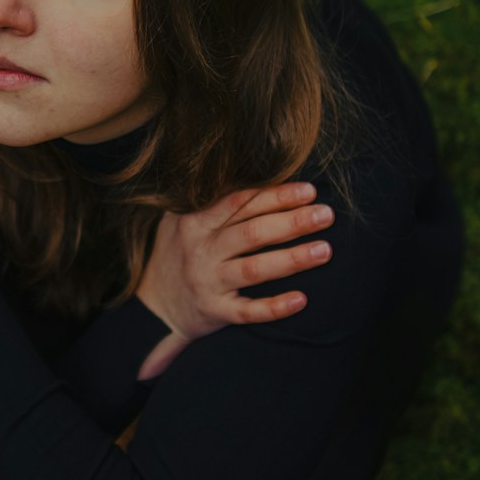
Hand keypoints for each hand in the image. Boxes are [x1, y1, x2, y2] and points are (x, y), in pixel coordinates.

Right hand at [134, 182, 333, 379]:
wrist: (153, 303)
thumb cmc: (180, 251)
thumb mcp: (182, 218)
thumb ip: (211, 197)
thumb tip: (255, 166)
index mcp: (195, 222)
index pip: (240, 202)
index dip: (276, 195)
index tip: (308, 190)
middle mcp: (201, 251)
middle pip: (252, 233)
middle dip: (292, 222)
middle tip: (326, 214)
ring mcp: (207, 283)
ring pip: (254, 269)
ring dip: (292, 259)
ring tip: (325, 250)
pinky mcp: (214, 312)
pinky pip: (248, 311)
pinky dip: (274, 307)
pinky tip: (301, 300)